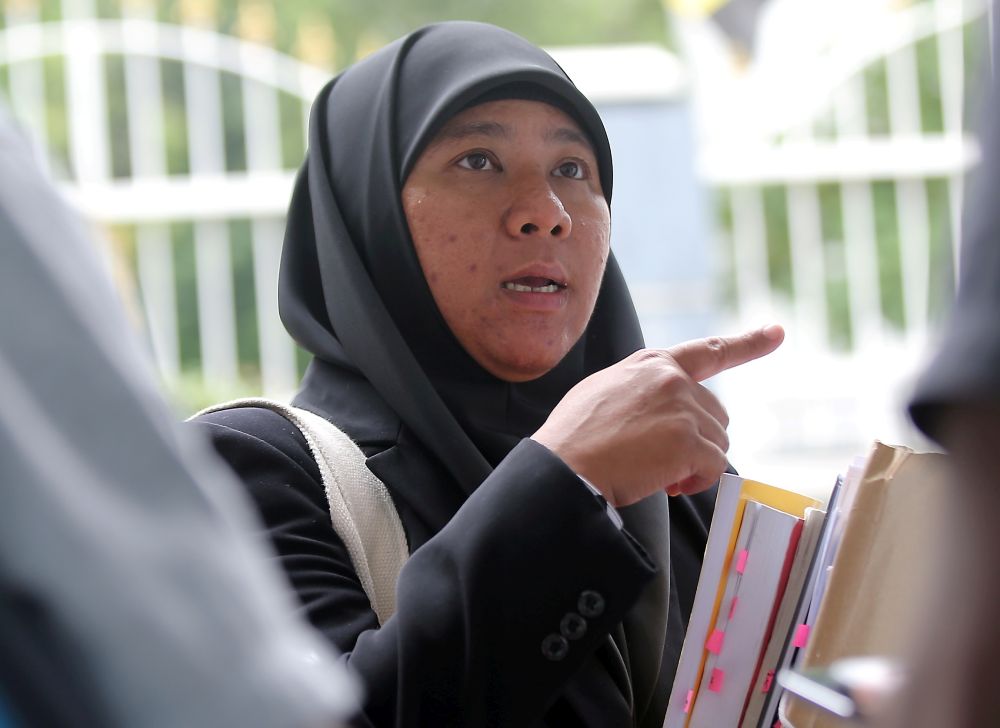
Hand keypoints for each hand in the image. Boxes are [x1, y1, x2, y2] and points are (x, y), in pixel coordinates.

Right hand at [531, 325, 783, 506]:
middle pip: (715, 414)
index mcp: (651, 364)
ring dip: (695, 464)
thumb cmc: (574, 438)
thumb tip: (657, 411)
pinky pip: (714, 467)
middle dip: (697, 441)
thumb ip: (639, 390)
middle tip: (661, 462)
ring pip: (718, 442)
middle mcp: (671, 378)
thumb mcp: (603, 392)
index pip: (707, 351)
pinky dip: (696, 482)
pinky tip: (668, 484)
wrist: (562, 466)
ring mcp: (682, 407)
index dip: (747, 343)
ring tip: (657, 473)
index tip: (776, 334)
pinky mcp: (688, 440)